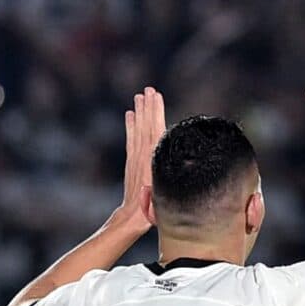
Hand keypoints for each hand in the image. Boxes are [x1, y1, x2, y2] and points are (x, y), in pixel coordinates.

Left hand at [117, 85, 165, 220]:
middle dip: (148, 106)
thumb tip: (174, 158)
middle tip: (147, 89)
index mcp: (154, 158)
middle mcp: (144, 154)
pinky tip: (130, 115)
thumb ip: (168, 172)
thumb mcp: (165, 188)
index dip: (156, 111)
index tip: (156, 95)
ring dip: (140, 112)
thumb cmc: (154, 206)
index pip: (156, 128)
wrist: (134, 216)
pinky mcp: (131, 162)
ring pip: (138, 129)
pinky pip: (131, 139)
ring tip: (139, 96)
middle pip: (147, 125)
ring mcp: (136, 157)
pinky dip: (130, 126)